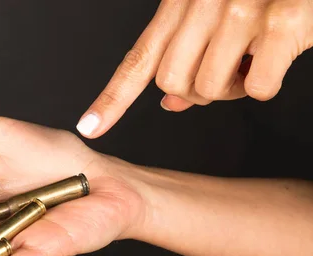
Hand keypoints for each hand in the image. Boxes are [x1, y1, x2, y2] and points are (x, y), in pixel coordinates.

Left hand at [76, 0, 312, 137]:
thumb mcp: (208, 13)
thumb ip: (183, 55)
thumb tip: (169, 104)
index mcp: (179, 4)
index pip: (137, 60)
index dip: (110, 100)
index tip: (88, 128)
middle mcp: (203, 5)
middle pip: (172, 84)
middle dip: (195, 91)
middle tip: (223, 69)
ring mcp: (241, 13)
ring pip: (211, 90)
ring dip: (232, 89)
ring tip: (250, 58)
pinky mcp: (283, 23)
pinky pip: (257, 89)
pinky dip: (265, 83)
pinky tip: (275, 55)